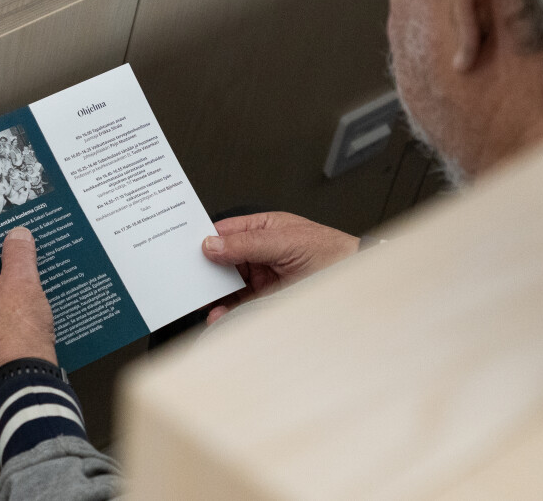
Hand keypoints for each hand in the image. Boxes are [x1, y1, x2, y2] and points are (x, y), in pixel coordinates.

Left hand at [0, 227, 56, 377]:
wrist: (23, 379)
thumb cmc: (18, 335)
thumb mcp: (24, 281)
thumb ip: (19, 252)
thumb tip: (16, 235)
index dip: (1, 242)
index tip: (19, 240)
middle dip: (10, 269)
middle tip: (32, 267)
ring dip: (12, 293)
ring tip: (35, 292)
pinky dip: (10, 314)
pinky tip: (29, 315)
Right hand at [201, 212, 359, 324]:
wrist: (358, 282)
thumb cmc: (331, 253)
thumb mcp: (285, 241)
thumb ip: (247, 243)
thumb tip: (211, 244)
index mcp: (263, 228)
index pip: (225, 231)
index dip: (204, 237)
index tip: (184, 247)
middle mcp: (260, 252)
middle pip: (222, 259)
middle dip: (205, 269)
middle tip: (187, 277)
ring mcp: (263, 277)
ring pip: (228, 284)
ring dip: (213, 293)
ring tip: (199, 299)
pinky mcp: (267, 300)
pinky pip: (239, 305)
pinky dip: (225, 311)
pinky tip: (217, 313)